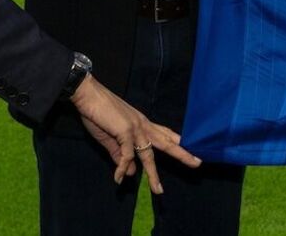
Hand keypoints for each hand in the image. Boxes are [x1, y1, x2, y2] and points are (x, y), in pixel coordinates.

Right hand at [69, 74, 201, 192]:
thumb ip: (120, 156)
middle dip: (182, 154)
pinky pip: (127, 155)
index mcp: (142, 124)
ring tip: (158, 190)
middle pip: (166, 143)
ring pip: (149, 155)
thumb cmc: (98, 113)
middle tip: (198, 163)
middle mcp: (143, 125)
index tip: (191, 149)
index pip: (165, 134)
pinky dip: (121, 169)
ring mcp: (136, 128)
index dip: (178, 141)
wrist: (87, 95)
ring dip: (153, 174)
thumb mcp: (110, 139)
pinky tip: (117, 179)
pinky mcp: (125, 131)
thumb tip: (130, 173)